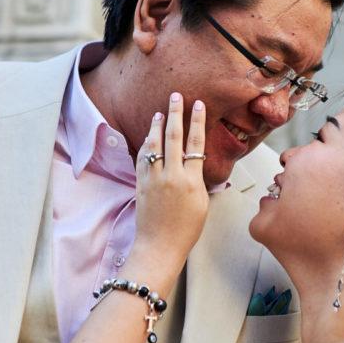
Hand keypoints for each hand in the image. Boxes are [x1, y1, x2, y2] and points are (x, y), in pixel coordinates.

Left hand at [132, 95, 208, 271]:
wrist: (159, 246)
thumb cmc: (186, 230)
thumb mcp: (202, 204)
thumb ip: (199, 180)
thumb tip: (196, 162)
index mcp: (192, 181)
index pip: (196, 143)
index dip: (197, 121)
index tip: (198, 105)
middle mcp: (172, 176)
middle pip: (174, 137)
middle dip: (175, 113)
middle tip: (176, 96)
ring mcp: (154, 179)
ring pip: (155, 144)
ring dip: (157, 125)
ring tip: (159, 112)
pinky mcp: (141, 184)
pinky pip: (143, 158)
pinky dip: (146, 145)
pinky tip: (148, 136)